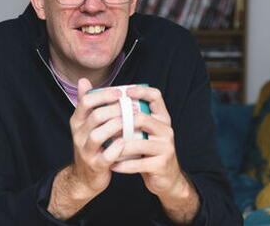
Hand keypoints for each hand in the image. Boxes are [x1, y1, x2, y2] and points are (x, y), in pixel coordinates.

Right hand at [48, 78, 124, 219]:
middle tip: (133, 106)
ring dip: (117, 126)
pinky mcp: (95, 166)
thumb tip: (84, 81)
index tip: (121, 92)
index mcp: (77, 122)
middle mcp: (78, 135)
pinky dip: (117, 148)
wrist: (84, 178)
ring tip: (132, 121)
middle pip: (95, 116)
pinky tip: (127, 141)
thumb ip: (86, 103)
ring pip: (98, 135)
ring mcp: (85, 151)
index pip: (86, 102)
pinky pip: (106, 156)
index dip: (104, 95)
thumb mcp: (85, 124)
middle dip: (116, 109)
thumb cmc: (91, 146)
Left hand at [110, 87, 198, 223]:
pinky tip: (112, 165)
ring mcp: (165, 148)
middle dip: (120, 122)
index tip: (124, 91)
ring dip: (118, 146)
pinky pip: (138, 163)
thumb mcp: (145, 132)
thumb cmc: (149, 152)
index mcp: (162, 119)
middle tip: (103, 125)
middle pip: (142, 118)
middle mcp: (166, 130)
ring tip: (105, 148)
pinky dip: (123, 165)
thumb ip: (133, 118)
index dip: (140, 91)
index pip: (155, 96)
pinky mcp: (161, 165)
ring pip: (138, 143)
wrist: (166, 179)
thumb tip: (110, 98)